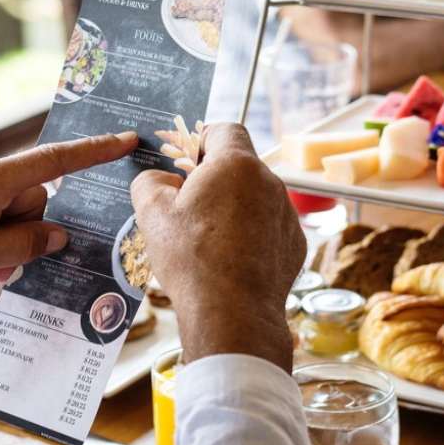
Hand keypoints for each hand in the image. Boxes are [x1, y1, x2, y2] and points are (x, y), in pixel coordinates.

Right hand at [130, 123, 304, 369]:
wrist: (232, 315)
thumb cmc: (193, 262)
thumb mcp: (152, 215)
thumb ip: (149, 182)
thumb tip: (159, 180)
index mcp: (235, 165)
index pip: (224, 129)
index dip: (202, 139)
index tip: (187, 162)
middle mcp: (269, 182)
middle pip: (239, 165)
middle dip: (213, 179)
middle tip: (188, 205)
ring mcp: (286, 213)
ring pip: (254, 196)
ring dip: (232, 207)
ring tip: (206, 240)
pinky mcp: (294, 243)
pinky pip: (268, 225)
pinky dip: (250, 234)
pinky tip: (228, 259)